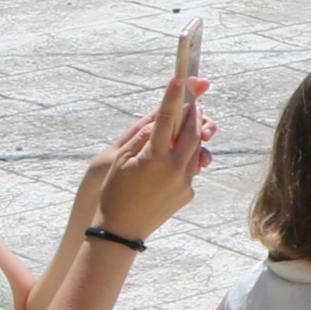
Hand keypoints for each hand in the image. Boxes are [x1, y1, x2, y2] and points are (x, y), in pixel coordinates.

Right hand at [85, 68, 212, 244]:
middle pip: (193, 132)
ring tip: (189, 125)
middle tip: (194, 102)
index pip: (167, 118)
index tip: (181, 78)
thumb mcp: (122, 160)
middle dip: (194, 114)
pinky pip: (191, 168)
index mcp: (154, 157)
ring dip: (194, 135)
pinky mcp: (188, 192)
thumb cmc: (114, 191)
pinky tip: (175, 157)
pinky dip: (186, 158)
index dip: (174, 96)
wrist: (122, 230)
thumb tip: (160, 121)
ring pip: (197, 150)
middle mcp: (174, 168)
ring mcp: (184, 182)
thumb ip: (142, 138)